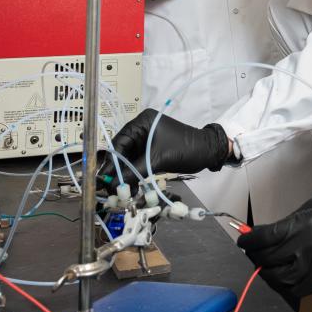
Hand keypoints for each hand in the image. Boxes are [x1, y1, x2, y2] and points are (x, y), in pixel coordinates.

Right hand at [107, 109, 229, 188]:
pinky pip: (137, 161)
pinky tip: (127, 185)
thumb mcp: (158, 159)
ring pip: (129, 158)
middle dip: (116, 169)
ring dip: (124, 173)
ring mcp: (147, 139)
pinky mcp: (152, 149)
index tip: (102, 177)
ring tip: (116, 189)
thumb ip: (135, 171)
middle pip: (122, 150)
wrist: (208, 152)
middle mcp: (142, 128)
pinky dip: (133, 173)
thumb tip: (114, 185)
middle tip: (106, 186)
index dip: (111, 161)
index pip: (120, 142)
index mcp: (143, 121)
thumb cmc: (186, 149)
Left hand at [238, 193, 311, 297]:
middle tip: (252, 253)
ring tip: (265, 266)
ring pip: (279, 280)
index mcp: (303, 227)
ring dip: (267, 274)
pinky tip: (283, 276)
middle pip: (268, 260)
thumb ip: (286, 223)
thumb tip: (263, 235)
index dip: (248, 241)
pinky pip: (297, 290)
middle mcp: (307, 249)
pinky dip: (285, 285)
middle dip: (255, 256)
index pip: (264, 239)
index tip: (243, 241)